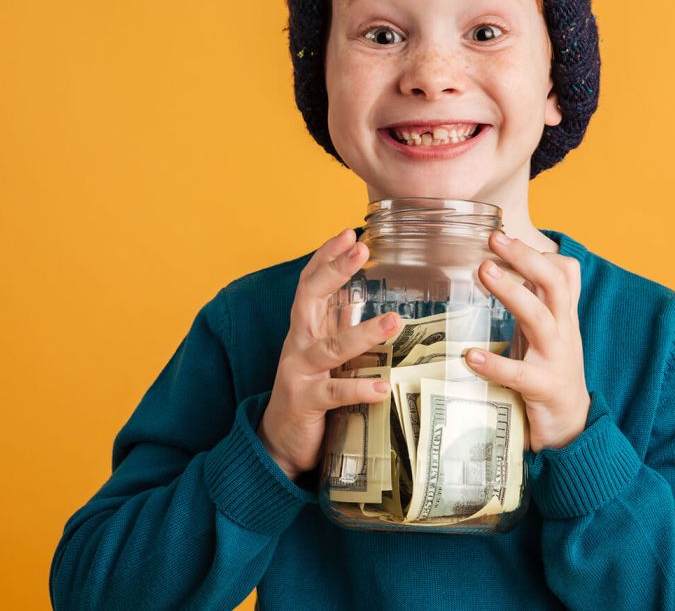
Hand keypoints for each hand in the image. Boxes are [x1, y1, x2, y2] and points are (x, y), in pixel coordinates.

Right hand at [256, 228, 400, 480]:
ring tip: (394, 322)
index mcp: (305, 329)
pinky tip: (382, 387)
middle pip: (310, 298)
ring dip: (363, 333)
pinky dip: (358, 389)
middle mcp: (298, 344)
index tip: (350, 232)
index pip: (311, 282)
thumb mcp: (325, 354)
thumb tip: (368, 300)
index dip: (327, 256)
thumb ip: (339, 327)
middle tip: (361, 249)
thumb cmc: (309, 392)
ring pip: (329, 347)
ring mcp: (299, 373)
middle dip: (334, 271)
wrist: (279, 441)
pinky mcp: (305, 403)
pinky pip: (334, 393)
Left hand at [464, 231, 589, 451]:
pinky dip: (495, 364)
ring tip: (484, 272)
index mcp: (562, 315)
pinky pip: (519, 374)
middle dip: (526, 257)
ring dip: (513, 293)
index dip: (537, 252)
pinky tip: (471, 356)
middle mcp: (563, 331)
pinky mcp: (544, 388)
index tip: (502, 233)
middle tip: (493, 239)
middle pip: (554, 284)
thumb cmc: (550, 371)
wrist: (573, 425)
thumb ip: (532, 302)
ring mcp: (556, 359)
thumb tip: (501, 267)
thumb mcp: (546, 331)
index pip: (563, 273)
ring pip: (539, 318)